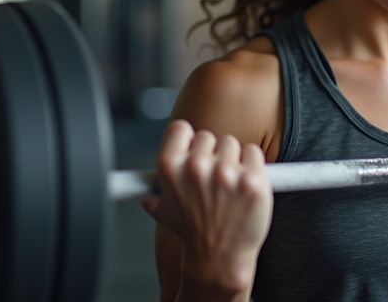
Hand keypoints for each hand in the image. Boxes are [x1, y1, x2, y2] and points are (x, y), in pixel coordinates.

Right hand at [142, 120, 273, 291]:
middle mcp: (196, 167)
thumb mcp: (162, 210)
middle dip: (213, 155)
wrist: (218, 260)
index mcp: (170, 167)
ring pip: (233, 144)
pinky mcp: (253, 180)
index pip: (181, 129)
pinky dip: (252, 165)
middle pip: (210, 137)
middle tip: (213, 180)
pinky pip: (254, 153)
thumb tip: (133, 180)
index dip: (188, 140)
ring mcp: (226, 173)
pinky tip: (245, 186)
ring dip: (234, 161)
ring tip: (229, 187)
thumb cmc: (193, 233)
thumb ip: (152, 188)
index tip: (193, 151)